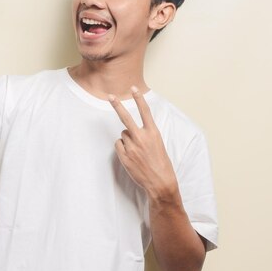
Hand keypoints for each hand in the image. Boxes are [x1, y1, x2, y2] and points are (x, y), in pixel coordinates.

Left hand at [108, 86, 179, 205]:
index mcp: (153, 133)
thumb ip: (145, 134)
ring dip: (127, 140)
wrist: (160, 182)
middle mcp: (141, 138)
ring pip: (123, 135)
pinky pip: (119, 145)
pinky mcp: (124, 156)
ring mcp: (132, 147)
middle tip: (111, 97)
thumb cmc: (160, 163)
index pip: (145, 112)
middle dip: (117, 106)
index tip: (134, 88)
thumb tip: (129, 130)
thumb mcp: (158, 144)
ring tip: (137, 151)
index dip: (139, 99)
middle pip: (126, 118)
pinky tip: (131, 156)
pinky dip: (122, 148)